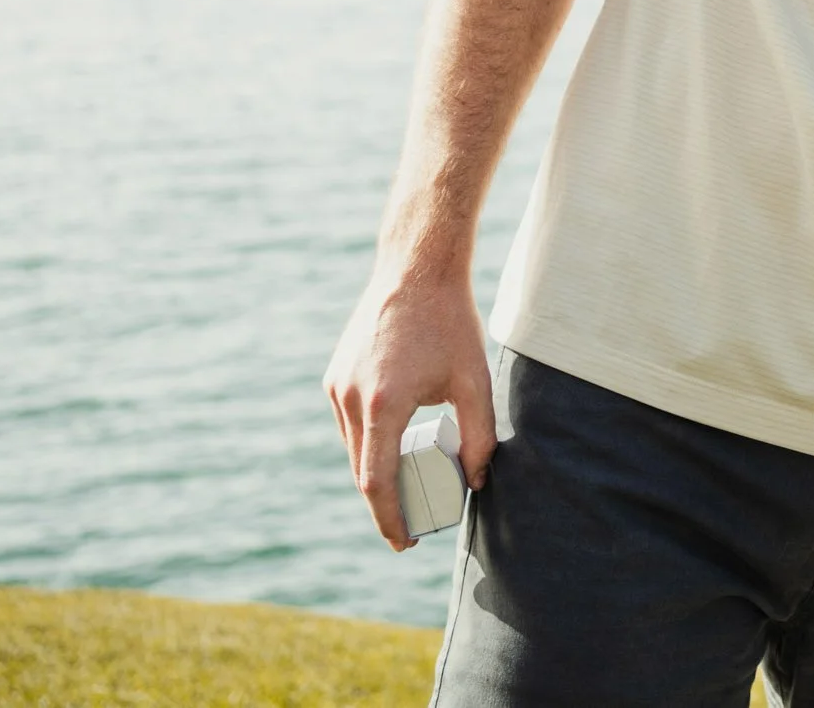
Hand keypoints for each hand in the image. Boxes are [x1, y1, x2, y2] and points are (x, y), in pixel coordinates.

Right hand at [322, 265, 496, 549]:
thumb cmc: (449, 323)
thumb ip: (478, 436)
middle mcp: (349, 398)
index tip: (404, 544)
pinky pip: (349, 424)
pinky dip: (368, 445)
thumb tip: (475, 481)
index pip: (377, 483)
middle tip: (414, 524)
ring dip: (376, 473)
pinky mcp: (335, 375)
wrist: (416, 269)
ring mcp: (337, 385)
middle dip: (386, 504)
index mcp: (382, 405)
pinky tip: (391, 450)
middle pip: (362, 471)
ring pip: (353, 449)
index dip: (389, 521)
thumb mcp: (474, 381)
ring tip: (409, 488)